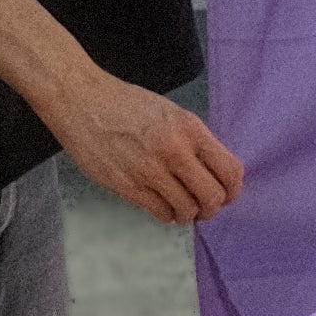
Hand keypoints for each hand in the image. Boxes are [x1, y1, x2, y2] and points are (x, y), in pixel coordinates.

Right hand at [46, 68, 244, 224]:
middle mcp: (175, 151)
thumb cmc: (126, 105)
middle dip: (212, 208)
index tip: (226, 195)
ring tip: (181, 207)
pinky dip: (167, 215)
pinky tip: (161, 205)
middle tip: (204, 207)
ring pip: (187, 210)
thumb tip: (213, 174)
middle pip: (213, 196)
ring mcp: (150, 170)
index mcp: (191, 129)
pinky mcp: (127, 186)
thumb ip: (194, 142)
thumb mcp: (172, 114)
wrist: (82, 101)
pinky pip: (160, 213)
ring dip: (188, 214)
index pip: (230, 171)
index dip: (233, 190)